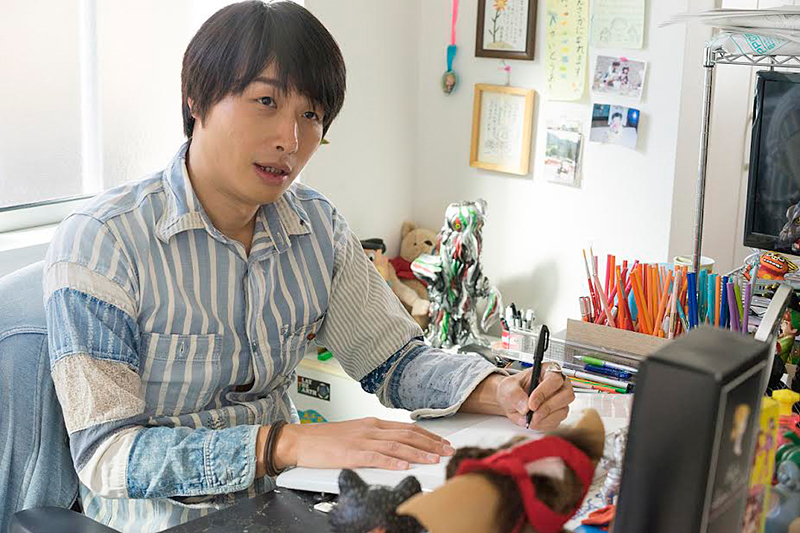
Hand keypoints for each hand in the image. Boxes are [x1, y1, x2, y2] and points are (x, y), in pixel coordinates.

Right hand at [269, 417, 455, 472]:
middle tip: (447, 450)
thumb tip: (394, 448)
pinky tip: (405, 466)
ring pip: (396, 446)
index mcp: (372, 423)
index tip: (441, 442)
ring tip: (434, 459)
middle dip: (430, 444)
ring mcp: (361, 441)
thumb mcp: (355, 433)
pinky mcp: (351, 454)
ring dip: (418, 453)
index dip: (427, 435)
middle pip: (407, 435)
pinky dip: (392, 462)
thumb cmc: (324, 439)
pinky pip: (376, 458)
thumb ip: (375, 439)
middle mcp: (370, 429)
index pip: (406, 428)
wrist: (300, 440)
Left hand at [496, 364, 574, 429]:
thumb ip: (514, 395)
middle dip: (547, 407)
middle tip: (532, 414)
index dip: (544, 392)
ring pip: (563, 410)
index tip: (531, 404)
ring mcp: (561, 400)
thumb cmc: (512, 389)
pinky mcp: (559, 413)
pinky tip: (533, 421)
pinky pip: (557, 421)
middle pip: (566, 395)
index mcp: (547, 370)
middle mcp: (559, 384)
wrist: (510, 401)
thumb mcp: (507, 387)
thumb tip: (525, 407)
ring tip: (529, 418)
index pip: (554, 380)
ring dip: (545, 418)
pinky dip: (544, 424)